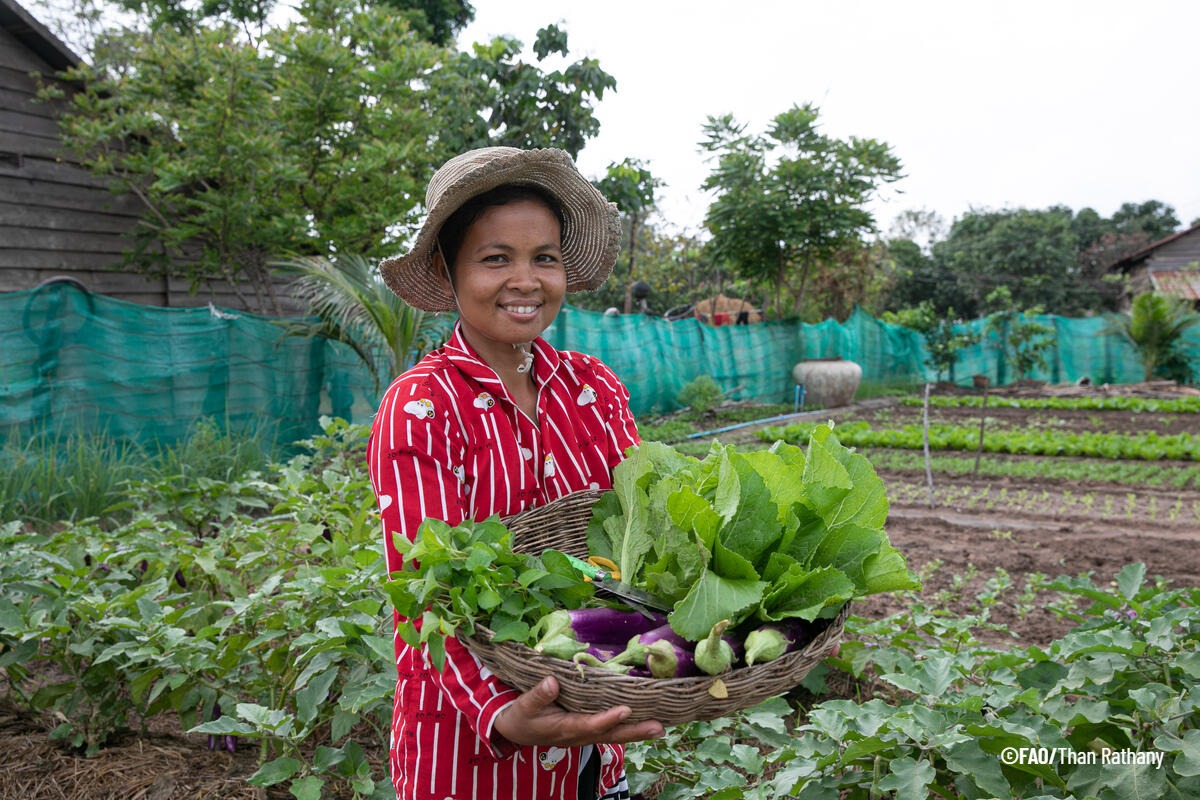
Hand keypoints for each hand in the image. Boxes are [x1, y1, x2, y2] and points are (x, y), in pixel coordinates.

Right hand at [492, 676, 664, 747]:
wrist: (517, 731)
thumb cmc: (522, 716)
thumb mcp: (524, 705)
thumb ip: (538, 695)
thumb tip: (552, 681)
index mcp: (565, 728)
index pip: (590, 724)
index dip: (608, 718)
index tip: (625, 709)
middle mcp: (580, 735)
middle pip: (611, 735)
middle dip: (635, 731)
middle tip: (658, 727)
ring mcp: (585, 735)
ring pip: (615, 735)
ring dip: (637, 732)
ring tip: (659, 728)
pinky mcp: (588, 731)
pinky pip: (612, 732)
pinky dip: (630, 729)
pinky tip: (645, 725)